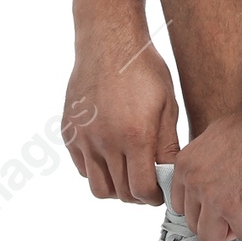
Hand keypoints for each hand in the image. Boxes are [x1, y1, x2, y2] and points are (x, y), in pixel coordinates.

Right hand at [63, 34, 180, 203]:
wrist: (109, 42)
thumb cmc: (144, 69)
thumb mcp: (167, 105)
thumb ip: (168, 145)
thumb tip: (171, 176)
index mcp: (135, 136)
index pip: (142, 189)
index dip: (154, 198)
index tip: (161, 193)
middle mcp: (105, 141)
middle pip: (120, 193)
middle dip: (137, 196)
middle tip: (149, 186)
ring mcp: (83, 138)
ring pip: (97, 187)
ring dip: (115, 188)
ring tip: (129, 174)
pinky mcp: (69, 133)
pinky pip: (83, 168)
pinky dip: (98, 170)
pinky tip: (112, 156)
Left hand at [172, 95, 241, 240]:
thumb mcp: (218, 138)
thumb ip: (208, 165)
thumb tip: (216, 181)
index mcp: (186, 164)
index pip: (181, 206)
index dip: (206, 208)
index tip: (220, 206)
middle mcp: (194, 181)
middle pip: (196, 224)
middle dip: (221, 220)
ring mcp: (212, 196)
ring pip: (213, 236)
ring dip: (236, 227)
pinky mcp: (235, 207)